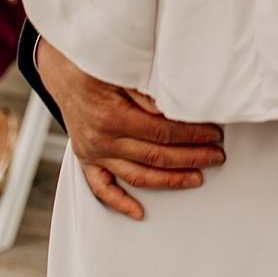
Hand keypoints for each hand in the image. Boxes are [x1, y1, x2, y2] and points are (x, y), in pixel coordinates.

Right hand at [38, 38, 224, 221]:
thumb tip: (178, 110)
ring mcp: (93, 151)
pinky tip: (139, 212)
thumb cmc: (97, 64)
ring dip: (170, 179)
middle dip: (191, 158)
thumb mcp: (125, 69)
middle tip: (215, 155)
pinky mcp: (86, 157)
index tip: (213, 133)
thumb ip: (150, 92)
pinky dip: (119, 202)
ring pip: (136, 175)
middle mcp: (101, 139)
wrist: (62, 68)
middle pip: (155, 156)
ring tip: (197, 177)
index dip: (192, 134)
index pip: (163, 132)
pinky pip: (101, 187)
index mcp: (112, 116)